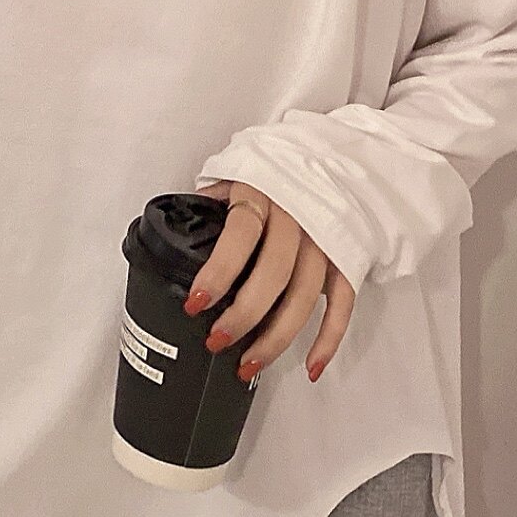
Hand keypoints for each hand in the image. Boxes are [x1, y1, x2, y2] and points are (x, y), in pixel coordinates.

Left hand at [183, 182, 354, 384]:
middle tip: (216, 342)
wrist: (326, 151)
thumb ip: (209, 202)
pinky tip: (311, 366)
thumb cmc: (272, 168)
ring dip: (277, 339)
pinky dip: (329, 338)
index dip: (218, 273)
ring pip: (306, 297)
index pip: (240, 236)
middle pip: (274, 275)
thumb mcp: (234, 173)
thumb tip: (169, 233)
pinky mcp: (346, 256)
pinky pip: (343, 303)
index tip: (196, 303)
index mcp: (263, 193)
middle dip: (243, 317)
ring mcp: (326, 238)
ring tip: (247, 365)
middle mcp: (298, 216)